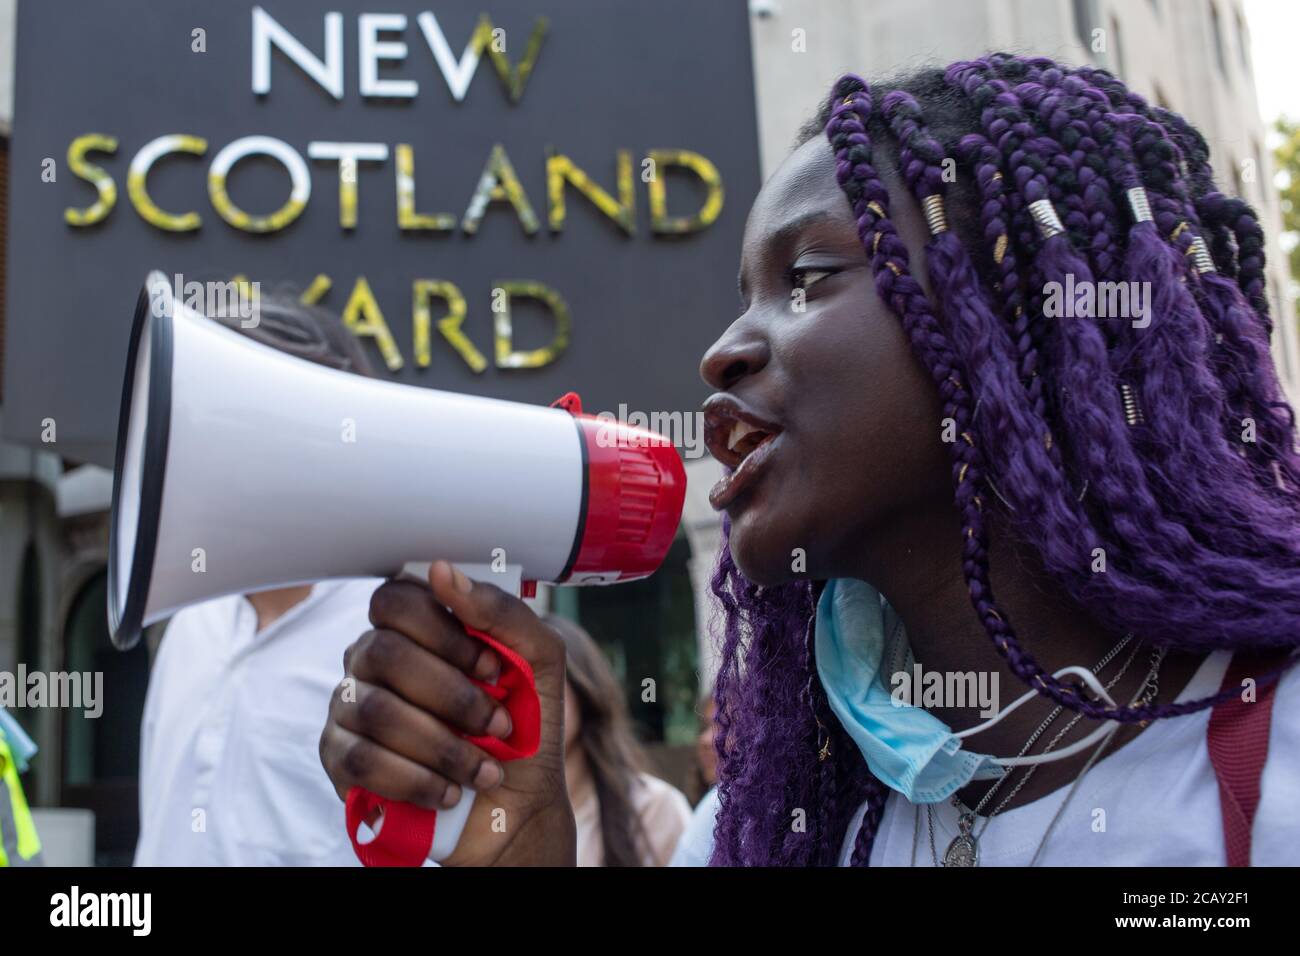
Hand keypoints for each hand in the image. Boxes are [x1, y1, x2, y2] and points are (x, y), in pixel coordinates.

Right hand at [320, 560, 573, 865]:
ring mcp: (350, 707)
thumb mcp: (537, 661)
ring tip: (481, 769)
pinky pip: (361, 759)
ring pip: (376, 711)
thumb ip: (500, 611)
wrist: (517, 805)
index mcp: (416, 628)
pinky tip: (448, 790)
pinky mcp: (339, 758)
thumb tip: (444, 572)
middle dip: (452, 696)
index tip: (493, 668)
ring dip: (442, 746)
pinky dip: (415, 779)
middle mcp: (373, 660)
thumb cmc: (525, 727)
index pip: (397, 600)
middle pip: (385, 654)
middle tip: (496, 725)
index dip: (445, 632)